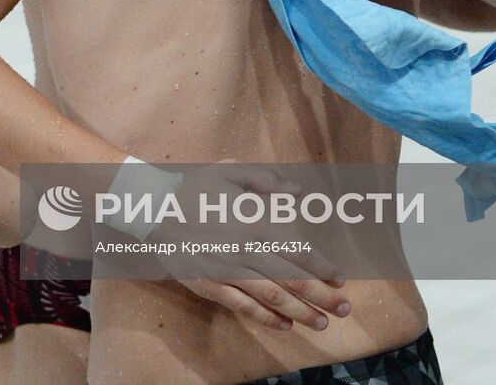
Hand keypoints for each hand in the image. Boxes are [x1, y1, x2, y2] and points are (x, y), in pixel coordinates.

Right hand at [149, 163, 349, 331]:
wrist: (151, 206)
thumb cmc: (192, 186)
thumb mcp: (230, 171)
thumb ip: (266, 181)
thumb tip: (297, 191)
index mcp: (254, 222)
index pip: (298, 250)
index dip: (322, 267)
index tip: (341, 278)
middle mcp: (245, 250)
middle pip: (292, 279)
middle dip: (322, 296)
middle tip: (345, 308)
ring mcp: (226, 270)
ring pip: (272, 297)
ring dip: (301, 312)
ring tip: (322, 323)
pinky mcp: (209, 285)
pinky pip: (242, 306)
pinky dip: (265, 318)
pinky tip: (284, 325)